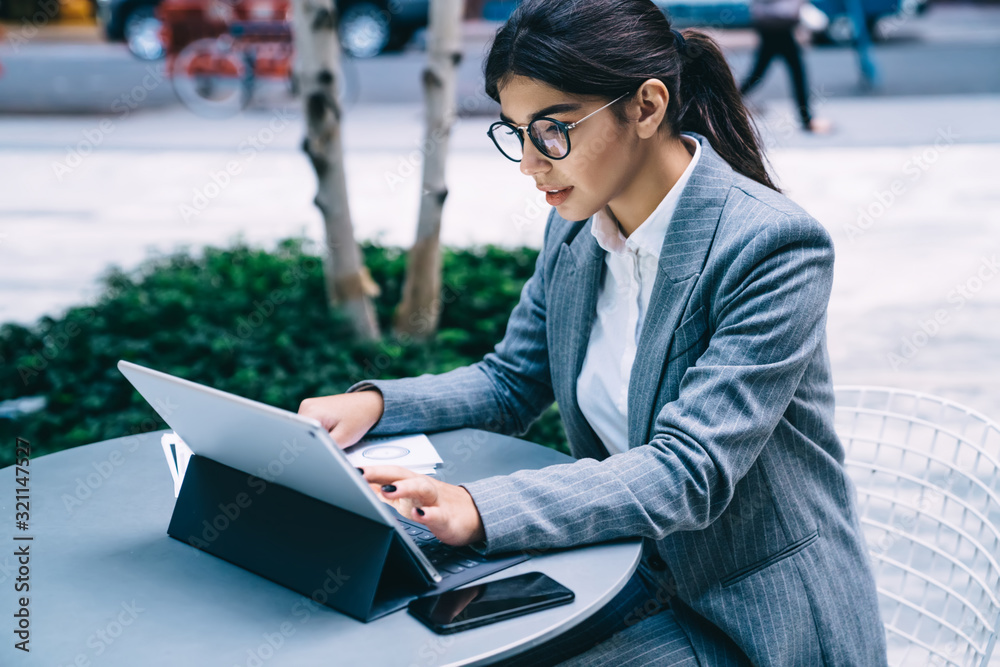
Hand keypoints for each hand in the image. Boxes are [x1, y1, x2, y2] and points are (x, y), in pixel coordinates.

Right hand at [298, 390, 383, 449]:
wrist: (369, 404)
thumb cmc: (359, 419)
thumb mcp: (342, 438)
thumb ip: (324, 448)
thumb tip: (311, 456)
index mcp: (310, 412)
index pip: (298, 437)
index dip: (304, 450)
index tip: (313, 458)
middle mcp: (306, 406)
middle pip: (301, 434)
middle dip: (312, 443)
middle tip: (329, 446)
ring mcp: (309, 406)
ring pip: (307, 431)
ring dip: (316, 437)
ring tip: (334, 434)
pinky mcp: (314, 409)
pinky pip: (312, 425)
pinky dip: (320, 432)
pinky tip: (333, 430)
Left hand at [360, 465, 485, 547]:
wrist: (475, 515)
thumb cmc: (438, 505)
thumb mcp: (410, 497)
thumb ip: (388, 490)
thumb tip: (362, 486)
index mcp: (412, 482)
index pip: (388, 472)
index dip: (369, 470)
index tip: (348, 470)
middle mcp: (423, 487)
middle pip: (401, 474)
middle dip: (380, 473)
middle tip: (360, 475)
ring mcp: (436, 501)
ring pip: (421, 488)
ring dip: (404, 488)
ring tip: (387, 491)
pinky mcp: (448, 518)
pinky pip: (439, 514)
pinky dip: (429, 514)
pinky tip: (420, 515)